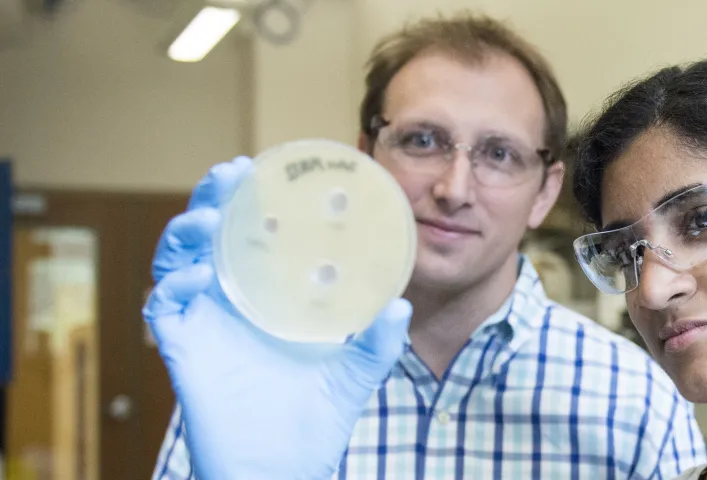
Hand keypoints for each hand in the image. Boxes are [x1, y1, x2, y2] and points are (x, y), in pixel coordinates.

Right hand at [143, 157, 411, 479]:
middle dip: (212, 199)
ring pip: (177, 262)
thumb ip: (379, 340)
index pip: (250, 238)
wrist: (284, 466)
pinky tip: (200, 276)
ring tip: (211, 216)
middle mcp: (229, 304)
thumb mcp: (357, 370)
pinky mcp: (184, 352)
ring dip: (188, 232)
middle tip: (230, 172)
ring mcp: (203, 324)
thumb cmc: (315, 417)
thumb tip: (400, 306)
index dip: (248, 202)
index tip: (259, 169)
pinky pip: (166, 310)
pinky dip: (176, 287)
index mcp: (266, 298)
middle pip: (209, 237)